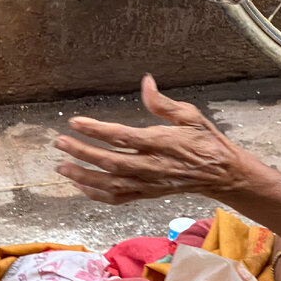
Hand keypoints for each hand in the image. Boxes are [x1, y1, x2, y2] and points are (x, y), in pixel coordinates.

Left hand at [55, 74, 242, 203]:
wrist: (221, 173)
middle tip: (60, 142)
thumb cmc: (205, 141)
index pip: (124, 137)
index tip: (76, 122)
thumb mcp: (190, 115)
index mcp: (163, 142)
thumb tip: (146, 82)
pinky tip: (81, 186)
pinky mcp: (149, 194)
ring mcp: (150, 183)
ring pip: (111, 185)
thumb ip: (163, 102)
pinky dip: (98, 195)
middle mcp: (154, 166)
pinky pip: (119, 199)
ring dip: (84, 177)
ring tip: (62, 167)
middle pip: (111, 162)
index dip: (97, 130)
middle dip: (83, 153)